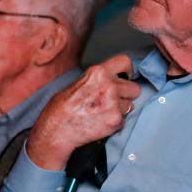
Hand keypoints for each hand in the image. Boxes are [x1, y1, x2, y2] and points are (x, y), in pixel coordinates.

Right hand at [26, 56, 140, 169]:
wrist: (57, 129)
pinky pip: (124, 120)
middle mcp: (109, 85)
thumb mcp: (79, 82)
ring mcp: (114, 104)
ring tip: (103, 112)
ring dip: (120, 109)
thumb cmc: (62, 107)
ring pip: (130, 105)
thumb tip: (112, 80)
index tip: (126, 77)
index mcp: (98, 72)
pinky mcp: (116, 120)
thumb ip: (99, 79)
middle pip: (134, 88)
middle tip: (114, 100)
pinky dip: (115, 123)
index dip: (128, 71)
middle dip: (127, 94)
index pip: (125, 62)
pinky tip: (101, 122)